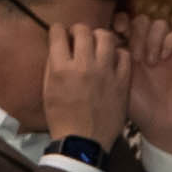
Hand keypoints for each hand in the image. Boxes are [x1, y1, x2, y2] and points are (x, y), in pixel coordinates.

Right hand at [34, 15, 130, 150]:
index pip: (58, 34)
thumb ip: (53, 66)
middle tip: (78, 36)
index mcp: (61, 69)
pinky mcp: (122, 81)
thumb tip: (59, 48)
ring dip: (99, 36)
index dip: (57, 30)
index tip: (59, 32)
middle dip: (78, 29)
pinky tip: (113, 59)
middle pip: (83, 30)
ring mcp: (105, 72)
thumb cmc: (62, 118)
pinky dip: (118, 53)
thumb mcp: (48, 91)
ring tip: (97, 44)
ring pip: (106, 37)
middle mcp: (84, 66)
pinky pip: (124, 55)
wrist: (83, 141)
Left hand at [120, 12, 171, 150]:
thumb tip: (100, 39)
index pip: (125, 22)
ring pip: (159, 24)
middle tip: (135, 57)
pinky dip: (170, 41)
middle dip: (136, 34)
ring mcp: (168, 50)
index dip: (120, 21)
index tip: (117, 31)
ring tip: (149, 62)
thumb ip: (111, 60)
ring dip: (152, 39)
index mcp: (130, 50)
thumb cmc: (139, 106)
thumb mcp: (119, 81)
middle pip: (141, 20)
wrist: (164, 123)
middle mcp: (149, 47)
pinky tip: (163, 58)